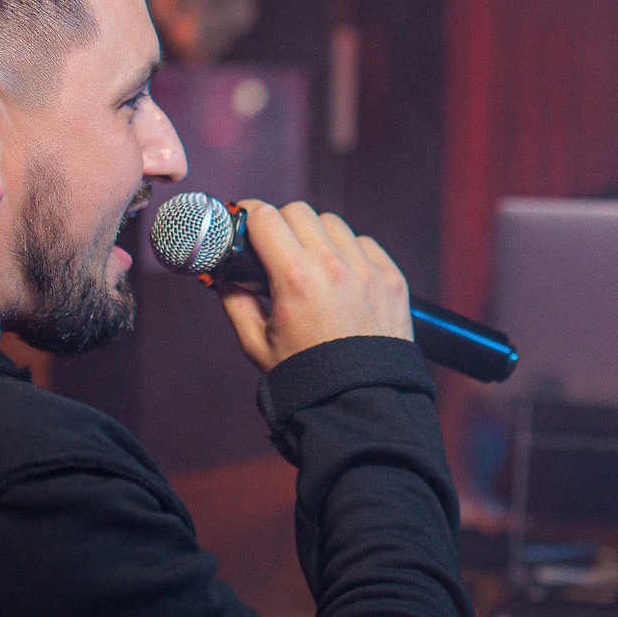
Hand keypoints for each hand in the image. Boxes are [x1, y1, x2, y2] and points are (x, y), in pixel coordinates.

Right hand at [216, 200, 413, 371]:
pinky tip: (341, 277)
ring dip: (316, 236)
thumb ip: (235, 301)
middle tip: (273, 248)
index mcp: (296, 278)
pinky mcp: (391, 278)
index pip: (265, 217)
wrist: (361, 405)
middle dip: (280, 225)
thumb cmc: (307, 378)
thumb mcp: (256, 344)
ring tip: (310, 265)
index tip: (243, 221)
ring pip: (333, 223)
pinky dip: (349, 252)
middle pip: (299, 212)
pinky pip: (365, 243)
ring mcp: (367, 269)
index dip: (248, 215)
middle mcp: (334, 266)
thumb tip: (226, 274)